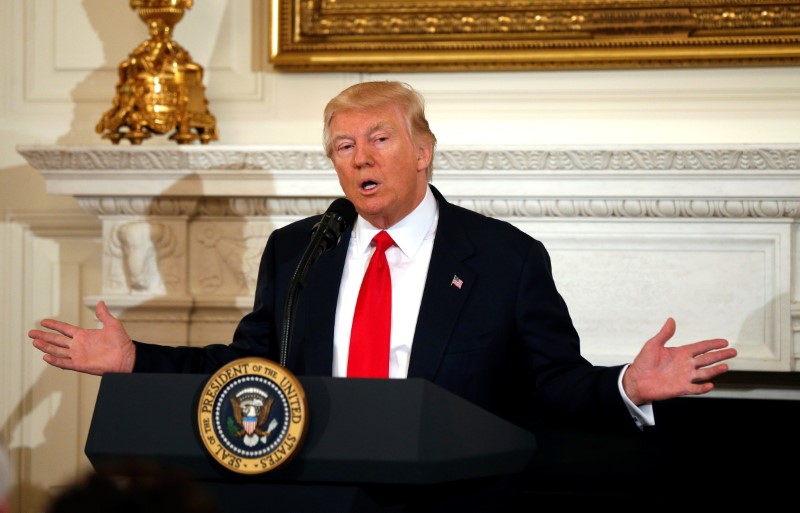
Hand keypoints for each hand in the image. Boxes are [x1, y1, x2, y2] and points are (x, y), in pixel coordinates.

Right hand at [29, 301, 135, 374]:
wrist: (127, 357)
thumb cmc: (121, 342)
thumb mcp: (112, 324)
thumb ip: (103, 314)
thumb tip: (100, 302)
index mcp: (84, 335)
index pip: (64, 329)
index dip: (54, 325)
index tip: (43, 321)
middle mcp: (78, 345)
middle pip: (57, 340)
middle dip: (44, 336)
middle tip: (31, 333)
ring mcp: (78, 355)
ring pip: (57, 351)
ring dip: (45, 347)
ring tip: (34, 342)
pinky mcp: (80, 365)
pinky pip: (64, 363)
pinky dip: (55, 360)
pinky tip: (45, 356)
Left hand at [622, 317, 736, 404]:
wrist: (636, 381)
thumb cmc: (643, 363)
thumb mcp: (653, 345)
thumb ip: (664, 334)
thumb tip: (671, 320)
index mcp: (680, 353)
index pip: (701, 347)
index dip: (712, 344)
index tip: (724, 341)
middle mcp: (685, 364)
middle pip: (707, 359)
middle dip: (720, 355)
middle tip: (733, 351)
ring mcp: (685, 377)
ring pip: (704, 373)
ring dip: (715, 370)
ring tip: (726, 366)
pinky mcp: (681, 388)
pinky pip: (695, 388)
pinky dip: (703, 387)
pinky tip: (710, 384)